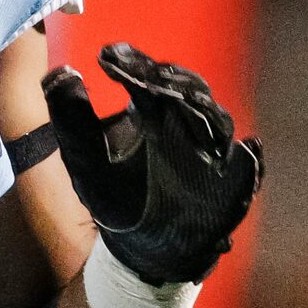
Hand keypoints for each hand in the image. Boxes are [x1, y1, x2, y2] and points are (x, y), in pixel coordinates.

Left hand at [43, 42, 263, 285]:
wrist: (141, 251)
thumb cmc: (114, 200)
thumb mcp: (85, 161)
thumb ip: (72, 122)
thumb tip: (59, 74)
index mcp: (153, 114)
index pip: (151, 79)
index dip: (135, 66)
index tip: (108, 56)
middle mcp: (185, 127)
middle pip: (190, 92)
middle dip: (174, 83)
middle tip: (151, 76)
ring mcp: (210, 154)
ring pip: (217, 124)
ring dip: (206, 113)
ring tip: (189, 104)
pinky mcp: (231, 186)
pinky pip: (246, 170)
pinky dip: (248, 161)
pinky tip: (248, 149)